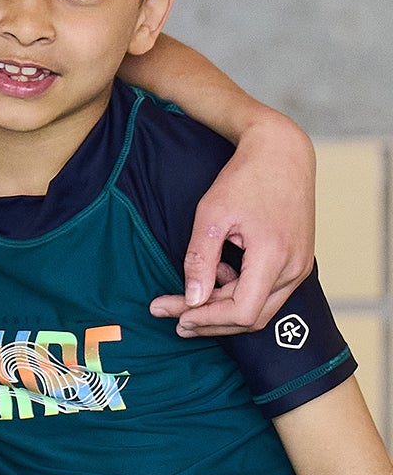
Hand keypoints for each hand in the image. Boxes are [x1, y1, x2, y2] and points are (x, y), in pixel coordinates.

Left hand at [149, 114, 314, 336]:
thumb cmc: (245, 178)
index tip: (175, 316)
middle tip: (173, 318)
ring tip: (189, 298)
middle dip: (210, 321)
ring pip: (261, 307)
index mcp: (274, 257)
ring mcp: (300, 266)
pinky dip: (241, 291)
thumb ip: (200, 261)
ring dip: (224, 308)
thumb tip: (192, 301)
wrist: (282, 153)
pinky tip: (219, 274)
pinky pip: (269, 291)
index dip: (206, 320)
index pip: (241, 311)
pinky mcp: (298, 260)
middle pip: (252, 317)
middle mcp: (294, 268)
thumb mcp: (212, 216)